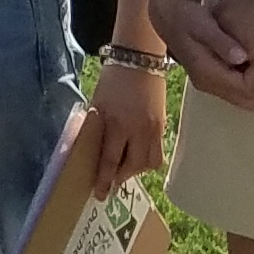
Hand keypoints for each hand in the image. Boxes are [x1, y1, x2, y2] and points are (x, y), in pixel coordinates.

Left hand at [85, 55, 169, 185]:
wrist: (139, 59)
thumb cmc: (112, 80)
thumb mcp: (97, 104)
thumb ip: (95, 128)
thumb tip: (91, 152)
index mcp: (115, 122)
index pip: (109, 159)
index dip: (104, 179)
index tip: (100, 194)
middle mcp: (137, 129)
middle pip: (132, 166)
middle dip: (121, 177)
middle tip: (111, 182)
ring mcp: (153, 128)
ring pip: (149, 163)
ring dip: (136, 170)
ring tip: (124, 169)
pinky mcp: (163, 125)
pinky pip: (158, 153)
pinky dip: (147, 160)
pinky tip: (137, 156)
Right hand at [160, 0, 253, 110]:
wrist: (170, 19)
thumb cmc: (188, 18)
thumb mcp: (204, 25)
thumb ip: (221, 41)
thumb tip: (242, 57)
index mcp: (207, 74)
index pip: (246, 88)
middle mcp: (209, 86)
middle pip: (250, 101)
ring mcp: (211, 86)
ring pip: (248, 99)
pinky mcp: (214, 82)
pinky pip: (241, 91)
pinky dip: (252, 78)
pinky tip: (248, 58)